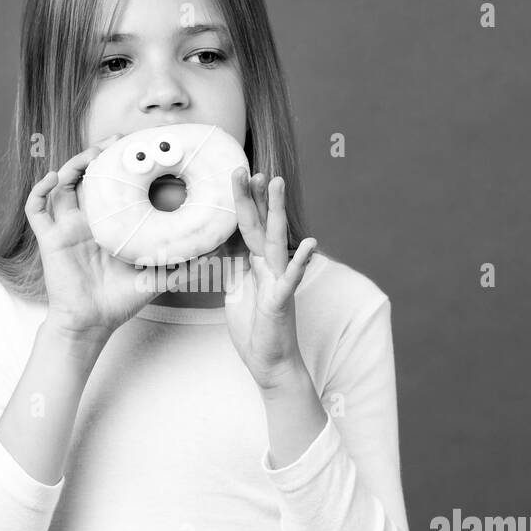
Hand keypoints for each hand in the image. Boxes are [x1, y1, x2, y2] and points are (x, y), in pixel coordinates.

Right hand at [25, 134, 163, 341]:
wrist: (92, 324)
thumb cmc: (121, 301)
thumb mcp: (157, 276)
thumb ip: (183, 264)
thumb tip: (215, 253)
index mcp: (110, 224)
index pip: (114, 186)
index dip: (121, 165)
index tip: (138, 148)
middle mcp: (87, 221)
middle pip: (87, 177)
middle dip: (98, 155)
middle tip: (115, 141)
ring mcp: (66, 228)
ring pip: (62, 185)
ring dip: (72, 165)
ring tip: (90, 154)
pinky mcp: (49, 240)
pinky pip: (36, 209)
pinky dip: (40, 190)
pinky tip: (54, 178)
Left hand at [223, 168, 318, 388]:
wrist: (269, 363)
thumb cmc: (255, 329)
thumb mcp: (235, 291)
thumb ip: (232, 265)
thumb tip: (219, 243)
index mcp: (256, 264)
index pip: (247, 226)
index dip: (243, 201)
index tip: (238, 174)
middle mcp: (270, 267)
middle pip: (261, 225)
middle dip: (256, 197)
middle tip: (253, 167)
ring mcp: (278, 281)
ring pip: (277, 241)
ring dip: (277, 212)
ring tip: (278, 186)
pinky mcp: (282, 301)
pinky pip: (291, 279)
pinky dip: (300, 262)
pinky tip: (311, 244)